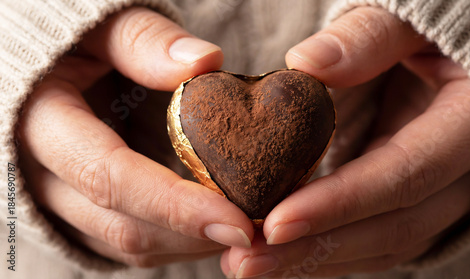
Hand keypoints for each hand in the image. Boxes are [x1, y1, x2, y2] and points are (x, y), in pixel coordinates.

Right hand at [17, 7, 253, 266]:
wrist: (58, 74)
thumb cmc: (82, 45)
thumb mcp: (105, 27)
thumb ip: (145, 42)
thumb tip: (204, 63)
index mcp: (42, 124)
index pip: (109, 176)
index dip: (175, 204)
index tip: (238, 221)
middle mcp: (45, 176)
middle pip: (122, 225)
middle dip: (194, 235)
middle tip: (258, 232)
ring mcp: (63, 202)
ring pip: (129, 245)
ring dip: (191, 245)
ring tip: (248, 232)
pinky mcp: (85, 214)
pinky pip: (131, 244)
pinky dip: (177, 242)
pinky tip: (216, 226)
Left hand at [222, 7, 469, 277]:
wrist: (446, 55)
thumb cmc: (426, 32)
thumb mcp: (406, 22)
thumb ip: (366, 39)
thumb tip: (305, 65)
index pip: (406, 173)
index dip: (341, 203)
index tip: (275, 223)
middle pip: (395, 227)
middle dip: (318, 250)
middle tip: (247, 262)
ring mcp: (447, 194)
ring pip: (386, 246)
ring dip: (317, 262)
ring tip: (252, 266)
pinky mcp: (420, 202)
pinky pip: (378, 239)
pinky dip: (331, 251)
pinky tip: (285, 255)